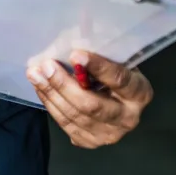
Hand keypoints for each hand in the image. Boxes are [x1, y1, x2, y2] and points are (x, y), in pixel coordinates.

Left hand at [26, 50, 151, 148]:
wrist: (119, 100)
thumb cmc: (116, 70)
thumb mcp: (118, 58)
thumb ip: (103, 50)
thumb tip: (78, 33)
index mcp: (140, 93)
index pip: (118, 79)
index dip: (97, 67)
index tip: (75, 54)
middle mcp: (127, 118)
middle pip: (91, 105)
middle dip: (64, 84)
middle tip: (46, 66)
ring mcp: (108, 134)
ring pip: (74, 116)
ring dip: (51, 93)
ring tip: (35, 74)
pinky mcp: (90, 141)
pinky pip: (65, 124)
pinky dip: (51, 104)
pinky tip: (41, 88)